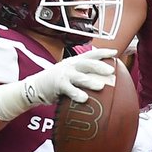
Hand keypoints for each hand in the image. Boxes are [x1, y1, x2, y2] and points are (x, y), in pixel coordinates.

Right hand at [0, 48, 116, 120]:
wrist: (36, 86)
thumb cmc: (58, 82)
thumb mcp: (71, 74)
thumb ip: (84, 75)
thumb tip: (104, 82)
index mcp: (75, 61)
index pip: (91, 54)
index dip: (103, 52)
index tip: (115, 52)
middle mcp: (71, 65)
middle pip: (87, 63)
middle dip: (100, 65)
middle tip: (111, 70)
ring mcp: (64, 74)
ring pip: (79, 76)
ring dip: (90, 81)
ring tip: (101, 86)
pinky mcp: (58, 84)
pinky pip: (69, 89)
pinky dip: (76, 93)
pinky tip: (84, 98)